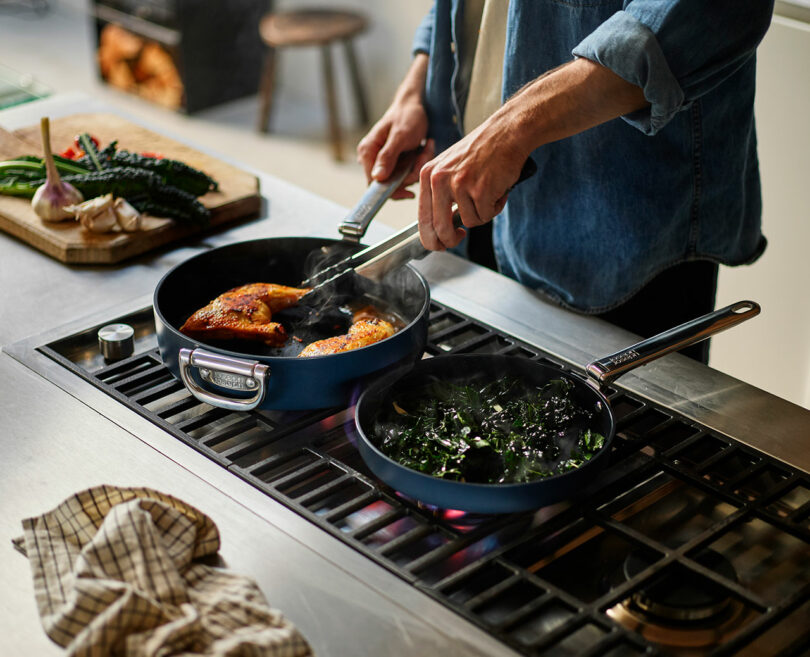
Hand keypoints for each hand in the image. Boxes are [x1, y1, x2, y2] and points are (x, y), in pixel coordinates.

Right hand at [357, 54, 432, 199]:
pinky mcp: (394, 162)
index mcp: (367, 152)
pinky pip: (407, 173)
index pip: (374, 184)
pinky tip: (424, 148)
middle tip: (424, 154)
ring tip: (425, 147)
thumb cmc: (407, 116)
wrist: (415, 105)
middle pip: (390, 183)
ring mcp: (383, 162)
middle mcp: (371, 159)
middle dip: (411, 173)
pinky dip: (418, 163)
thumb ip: (387, 157)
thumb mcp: (400, 136)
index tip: (412, 181)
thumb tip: (377, 178)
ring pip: (401, 179)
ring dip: (417, 166)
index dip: (393, 187)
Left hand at [417, 119, 528, 250]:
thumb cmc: (481, 150)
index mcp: (428, 175)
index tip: (439, 244)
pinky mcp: (480, 190)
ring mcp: (459, 185)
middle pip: (440, 229)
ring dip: (481, 214)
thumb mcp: (449, 167)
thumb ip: (439, 194)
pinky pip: (486, 215)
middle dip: (450, 240)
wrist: (506, 132)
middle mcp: (439, 180)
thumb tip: (438, 228)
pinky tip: (497, 190)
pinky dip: (495, 207)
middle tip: (459, 238)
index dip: (431, 239)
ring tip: (488, 193)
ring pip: (469, 222)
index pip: (423, 218)